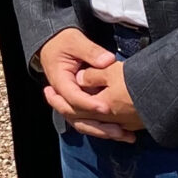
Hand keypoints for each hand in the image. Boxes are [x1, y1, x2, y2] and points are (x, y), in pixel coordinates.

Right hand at [39, 28, 142, 142]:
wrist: (54, 46)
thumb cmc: (64, 42)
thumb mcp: (75, 41)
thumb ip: (90, 51)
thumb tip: (108, 61)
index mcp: (59, 81)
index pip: (73, 97)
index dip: (89, 104)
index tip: (106, 107)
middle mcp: (63, 96)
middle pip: (77, 116)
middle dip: (98, 126)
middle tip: (118, 130)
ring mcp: (70, 102)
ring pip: (82, 123)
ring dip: (102, 132)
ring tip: (123, 136)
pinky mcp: (79, 105)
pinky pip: (88, 121)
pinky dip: (103, 129)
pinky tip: (122, 133)